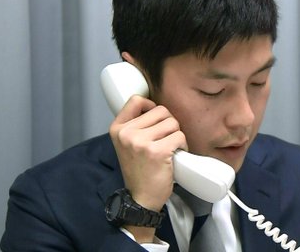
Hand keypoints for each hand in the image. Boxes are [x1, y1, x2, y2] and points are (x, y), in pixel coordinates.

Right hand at [109, 95, 186, 212]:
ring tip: (169, 148)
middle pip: (160, 110)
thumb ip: (135, 124)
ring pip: (172, 122)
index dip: (151, 105)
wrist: (140, 200)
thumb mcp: (127, 144)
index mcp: (117, 129)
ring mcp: (141, 142)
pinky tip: (175, 154)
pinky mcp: (158, 152)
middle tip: (164, 140)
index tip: (155, 120)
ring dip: (176, 135)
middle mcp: (126, 134)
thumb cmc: (138, 170)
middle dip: (168, 123)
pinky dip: (182, 145)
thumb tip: (154, 105)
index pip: (136, 100)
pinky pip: (179, 136)